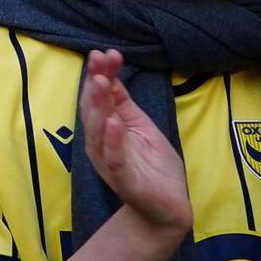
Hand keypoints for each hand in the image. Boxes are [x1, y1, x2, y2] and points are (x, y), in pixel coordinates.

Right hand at [79, 49, 193, 234]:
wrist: (167, 208)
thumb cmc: (153, 167)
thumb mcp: (141, 128)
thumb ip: (124, 105)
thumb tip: (110, 75)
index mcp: (106, 129)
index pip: (99, 97)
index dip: (100, 74)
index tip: (105, 52)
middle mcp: (101, 143)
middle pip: (93, 109)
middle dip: (95, 83)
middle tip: (99, 59)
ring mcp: (109, 161)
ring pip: (98, 130)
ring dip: (99, 105)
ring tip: (102, 82)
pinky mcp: (123, 179)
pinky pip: (114, 158)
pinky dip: (112, 141)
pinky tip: (113, 123)